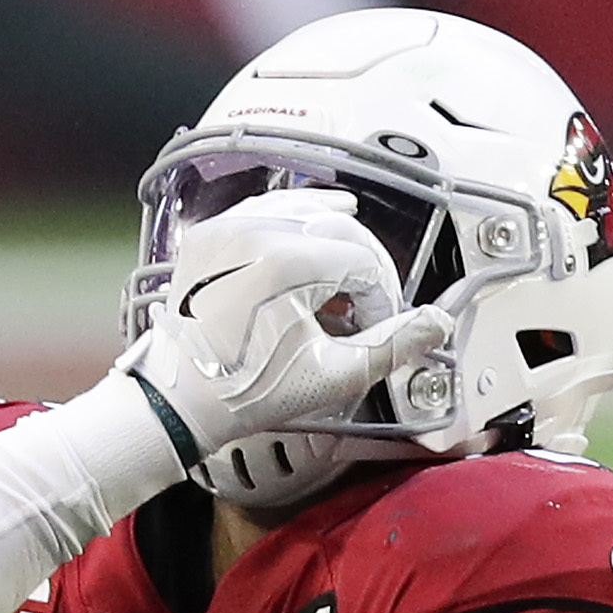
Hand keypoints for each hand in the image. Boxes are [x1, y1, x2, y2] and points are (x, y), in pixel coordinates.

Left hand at [122, 188, 453, 456]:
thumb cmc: (244, 393)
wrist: (177, 402)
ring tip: (344, 277)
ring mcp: (228, 230)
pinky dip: (293, 219)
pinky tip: (312, 229)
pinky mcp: (210, 235)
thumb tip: (436, 324)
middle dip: (362, 270)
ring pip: (305, 211)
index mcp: (287, 264)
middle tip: (363, 309)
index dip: (381, 298)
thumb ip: (391, 346)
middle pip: (340, 230)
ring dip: (334, 240)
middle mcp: (255, 234)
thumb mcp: (330, 376)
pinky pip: (264, 210)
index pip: (364, 263)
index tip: (375, 327)